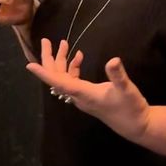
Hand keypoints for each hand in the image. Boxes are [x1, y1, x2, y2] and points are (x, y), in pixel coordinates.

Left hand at [26, 39, 150, 144]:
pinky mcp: (87, 95)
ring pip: (64, 77)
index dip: (44, 73)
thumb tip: (113, 60)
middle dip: (50, 58)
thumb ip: (118, 75)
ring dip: (61, 61)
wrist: (135, 125)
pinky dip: (73, 67)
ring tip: (63, 43)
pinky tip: (78, 56)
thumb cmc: (130, 108)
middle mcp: (78, 96)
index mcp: (83, 93)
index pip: (58, 82)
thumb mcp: (127, 89)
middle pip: (57, 77)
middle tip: (47, 40)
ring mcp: (81, 96)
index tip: (30, 65)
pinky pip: (73, 80)